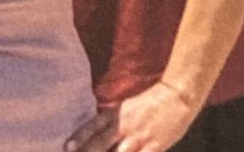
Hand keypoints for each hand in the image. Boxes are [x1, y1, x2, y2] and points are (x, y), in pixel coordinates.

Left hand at [64, 83, 195, 151]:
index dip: (79, 138)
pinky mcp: (153, 147)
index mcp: (116, 114)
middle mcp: (123, 126)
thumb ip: (113, 122)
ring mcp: (138, 137)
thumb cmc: (151, 104)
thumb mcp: (127, 108)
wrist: (176, 96)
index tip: (67, 147)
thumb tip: (98, 137)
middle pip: (100, 144)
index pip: (92, 127)